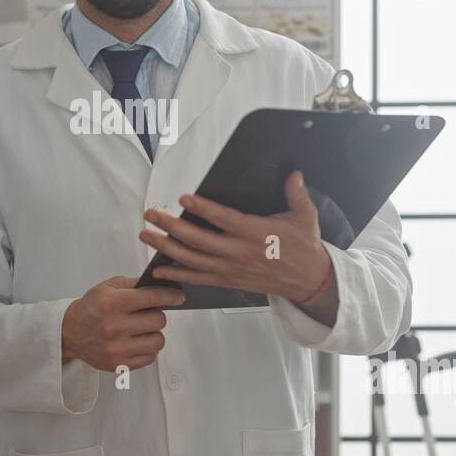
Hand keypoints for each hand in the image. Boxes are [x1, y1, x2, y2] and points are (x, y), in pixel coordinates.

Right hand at [62, 276, 184, 371]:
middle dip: (157, 314)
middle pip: (158, 320)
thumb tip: (163, 285)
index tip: (178, 297)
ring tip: (142, 329)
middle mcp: (115, 327)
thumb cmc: (92, 307)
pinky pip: (150, 357)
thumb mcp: (108, 287)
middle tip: (148, 313)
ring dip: (154, 333)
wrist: (70, 332)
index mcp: (112, 304)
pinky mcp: (119, 365)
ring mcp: (117, 349)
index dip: (170, 296)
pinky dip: (148, 348)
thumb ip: (135, 284)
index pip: (152, 298)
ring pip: (158, 340)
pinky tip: (137, 341)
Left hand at [140, 170, 333, 305]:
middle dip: (171, 227)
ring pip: (192, 259)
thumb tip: (294, 175)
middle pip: (198, 240)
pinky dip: (177, 275)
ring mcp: (230, 269)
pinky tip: (160, 269)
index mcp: (255, 233)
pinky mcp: (228, 280)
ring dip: (166, 248)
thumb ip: (296, 194)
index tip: (184, 199)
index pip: (223, 219)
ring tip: (148, 235)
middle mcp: (238, 252)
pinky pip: (198, 279)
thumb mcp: (305, 217)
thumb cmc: (303, 248)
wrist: (307, 280)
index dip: (203, 209)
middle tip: (151, 215)